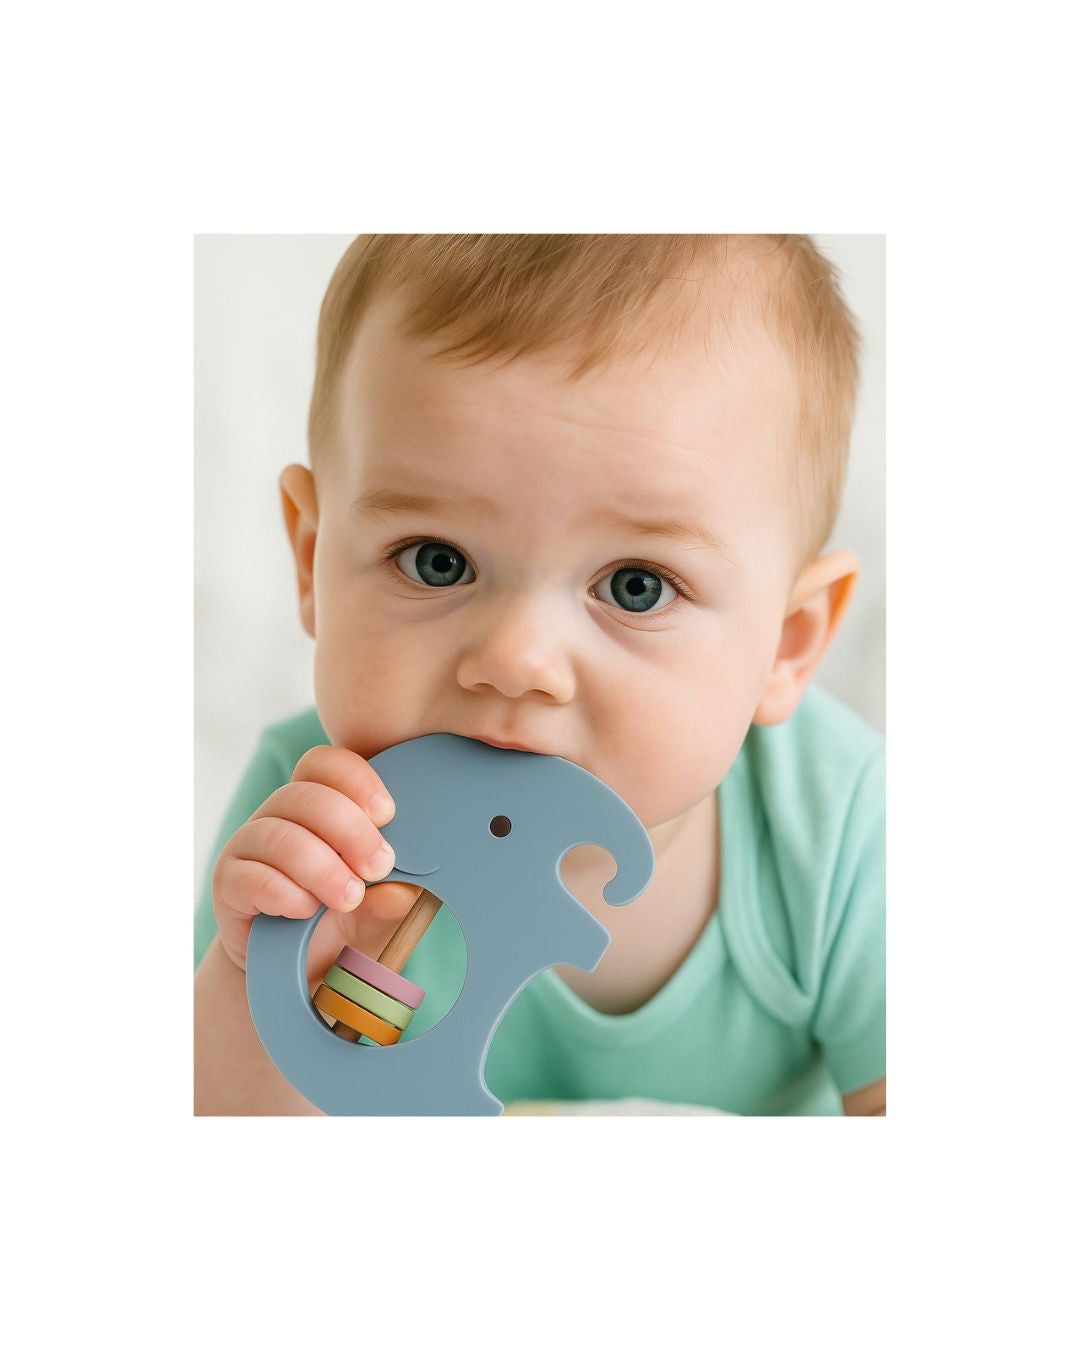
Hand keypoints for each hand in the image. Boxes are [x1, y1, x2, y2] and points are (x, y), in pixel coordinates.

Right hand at [212, 745, 423, 978]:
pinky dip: (286, 894)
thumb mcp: (378, 911)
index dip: (357, 780)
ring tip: (349, 898)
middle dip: (351, 831)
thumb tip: (400, 893)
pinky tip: (306, 911)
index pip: (326, 764)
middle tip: (379, 867)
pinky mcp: (229, 882)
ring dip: (322, 868)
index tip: (388, 815)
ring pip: (280, 836)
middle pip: (307, 796)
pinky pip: (251, 877)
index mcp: (319, 803)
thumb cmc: (342, 921)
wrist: (296, 968)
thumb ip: (391, 900)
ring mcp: (250, 845)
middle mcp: (280, 814)